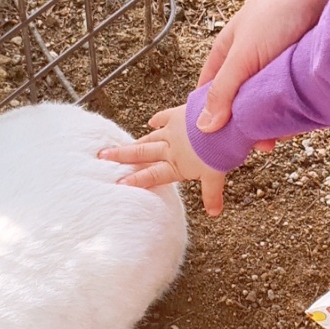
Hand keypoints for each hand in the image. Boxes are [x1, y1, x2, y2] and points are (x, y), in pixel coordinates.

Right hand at [97, 106, 230, 215]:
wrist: (226, 121)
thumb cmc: (222, 148)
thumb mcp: (216, 175)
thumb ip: (212, 194)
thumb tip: (214, 213)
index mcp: (177, 164)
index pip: (152, 174)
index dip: (136, 179)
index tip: (119, 183)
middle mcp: (170, 148)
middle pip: (142, 153)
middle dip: (122, 156)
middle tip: (103, 156)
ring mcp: (173, 130)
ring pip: (149, 137)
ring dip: (135, 142)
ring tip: (120, 145)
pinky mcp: (179, 115)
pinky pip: (163, 117)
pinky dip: (156, 120)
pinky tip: (150, 122)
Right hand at [196, 0, 329, 133]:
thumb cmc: (278, 9)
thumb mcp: (244, 55)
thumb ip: (224, 90)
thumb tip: (203, 126)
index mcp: (225, 55)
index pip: (208, 95)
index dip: (210, 120)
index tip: (218, 145)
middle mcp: (248, 62)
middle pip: (240, 103)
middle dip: (248, 125)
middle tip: (260, 145)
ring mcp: (274, 65)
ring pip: (268, 102)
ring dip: (274, 119)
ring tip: (283, 135)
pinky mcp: (299, 69)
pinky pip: (293, 96)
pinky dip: (296, 109)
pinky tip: (303, 120)